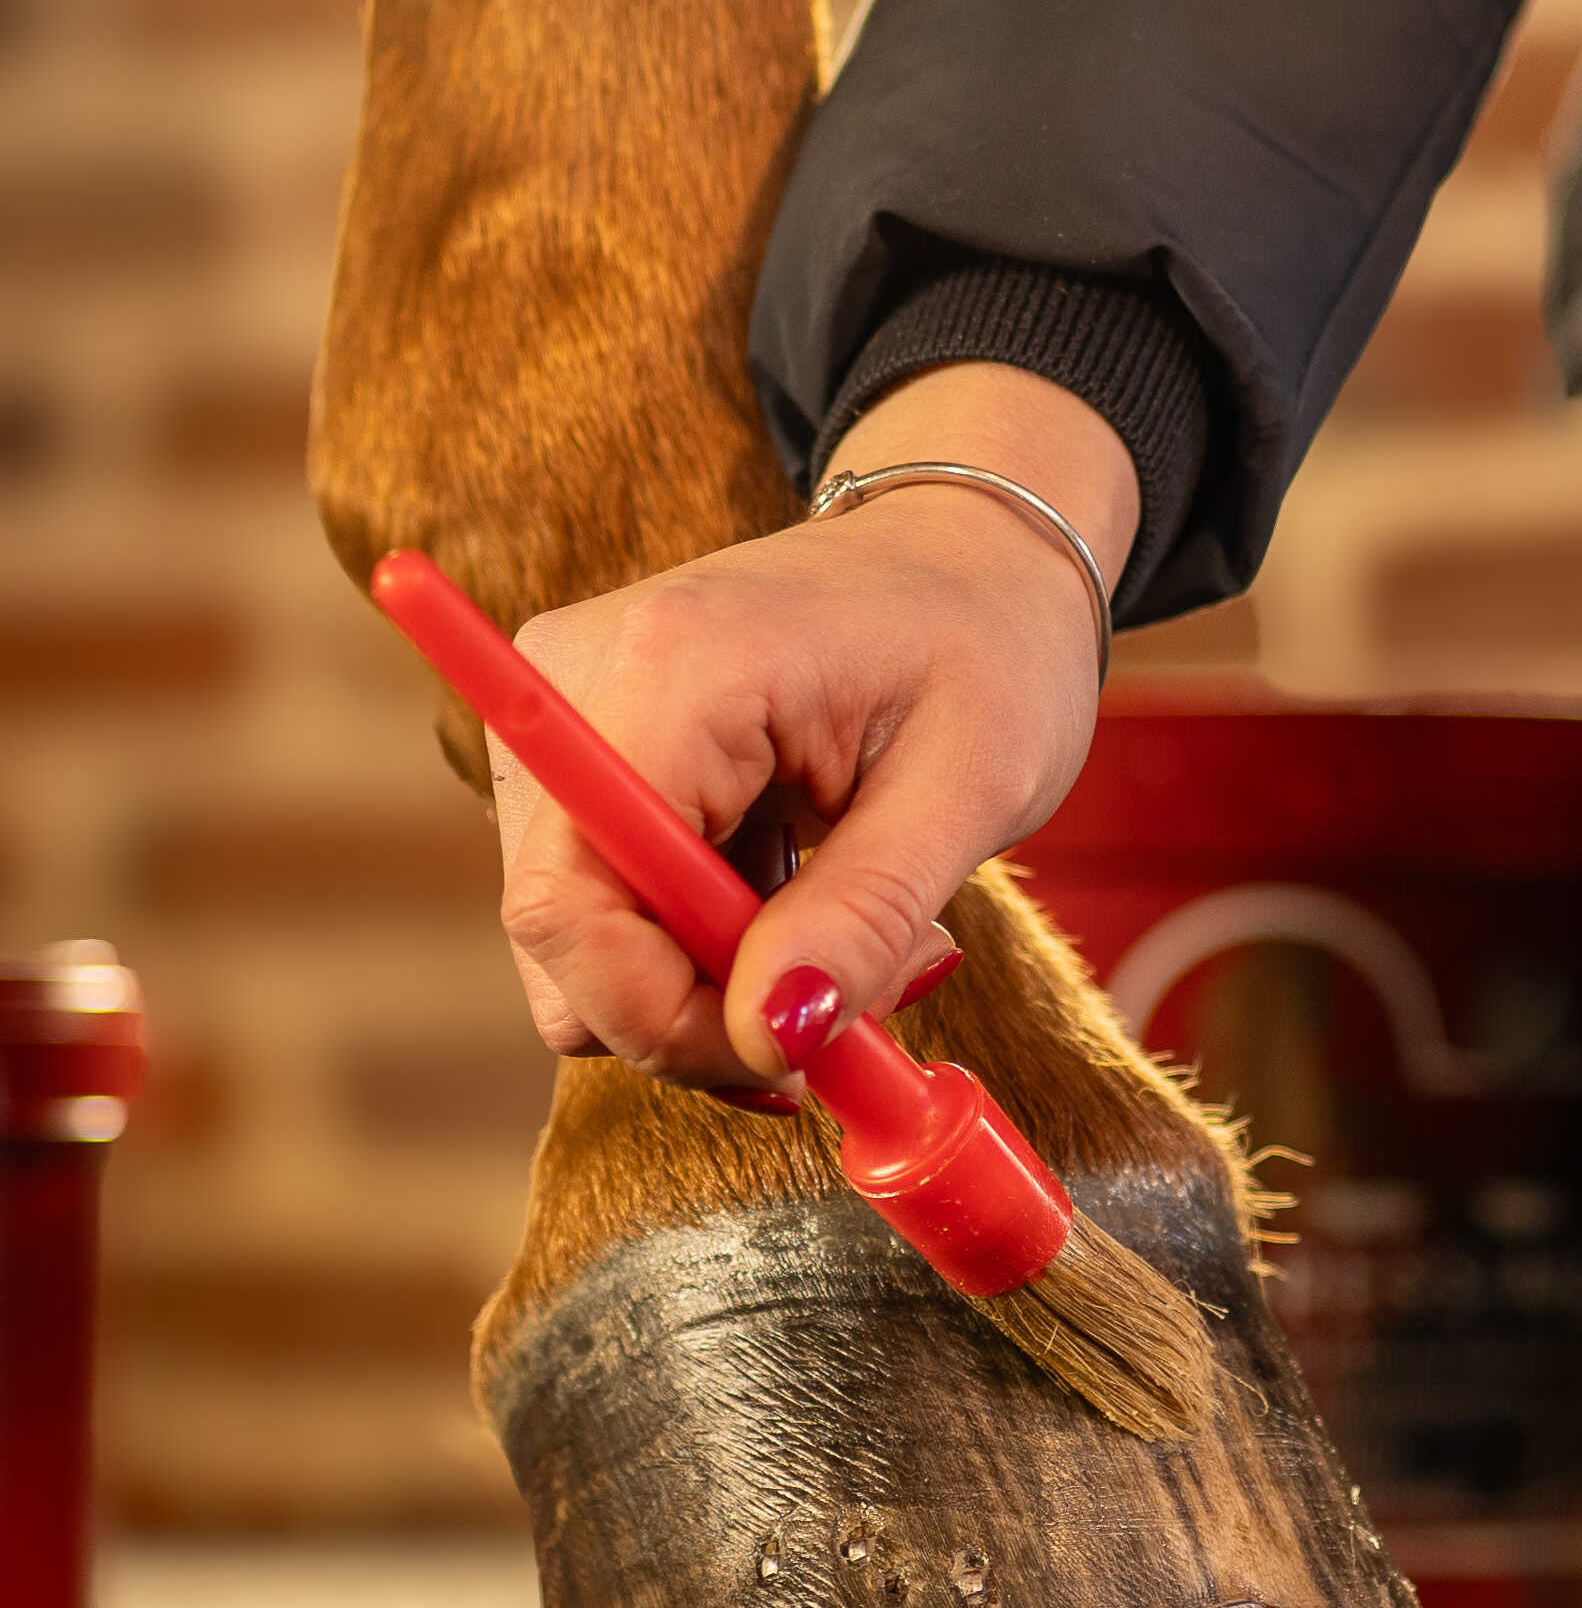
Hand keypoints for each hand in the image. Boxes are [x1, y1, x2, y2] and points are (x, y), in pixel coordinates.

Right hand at [491, 362, 1135, 1099]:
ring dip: (721, 985)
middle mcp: (575, 680)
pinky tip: (808, 904)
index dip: (665, 1021)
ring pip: (585, 942)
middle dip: (708, 1014)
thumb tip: (768, 1040)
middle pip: (564, 937)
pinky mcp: (583, 750)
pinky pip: (611, 907)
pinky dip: (709, 947)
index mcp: (671, 670)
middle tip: (862, 1005)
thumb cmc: (990, 644)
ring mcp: (565, 712)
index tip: (798, 1058)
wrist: (974, 549)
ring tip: (858, 935)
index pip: (574, 906)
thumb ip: (864, 917)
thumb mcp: (972, 788)